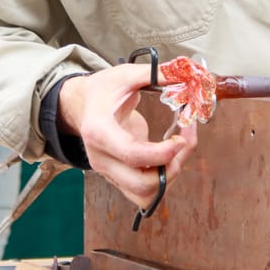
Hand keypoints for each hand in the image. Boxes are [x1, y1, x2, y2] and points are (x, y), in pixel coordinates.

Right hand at [58, 63, 197, 207]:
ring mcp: (109, 171)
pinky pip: (145, 192)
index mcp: (99, 131)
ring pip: (144, 195)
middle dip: (171, 167)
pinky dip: (163, 179)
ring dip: (169, 176)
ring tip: (178, 149)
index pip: (131, 154)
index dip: (161, 153)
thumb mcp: (125, 75)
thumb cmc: (102, 90)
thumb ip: (156, 74)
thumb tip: (187, 74)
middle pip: (141, 184)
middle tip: (183, 141)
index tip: (181, 138)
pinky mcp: (119, 177)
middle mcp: (101, 158)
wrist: (82, 106)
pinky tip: (169, 157)